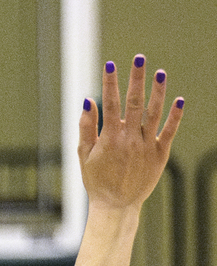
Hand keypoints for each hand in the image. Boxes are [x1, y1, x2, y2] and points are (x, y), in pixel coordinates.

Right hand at [79, 58, 183, 212]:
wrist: (115, 207)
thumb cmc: (97, 181)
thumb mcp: (84, 156)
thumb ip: (86, 128)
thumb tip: (87, 101)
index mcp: (110, 138)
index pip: (109, 104)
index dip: (110, 83)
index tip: (111, 65)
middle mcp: (129, 139)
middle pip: (134, 103)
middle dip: (136, 79)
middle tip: (139, 58)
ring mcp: (146, 146)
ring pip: (154, 114)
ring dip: (158, 91)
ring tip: (160, 72)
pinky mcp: (160, 155)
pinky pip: (169, 132)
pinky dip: (175, 116)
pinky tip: (179, 100)